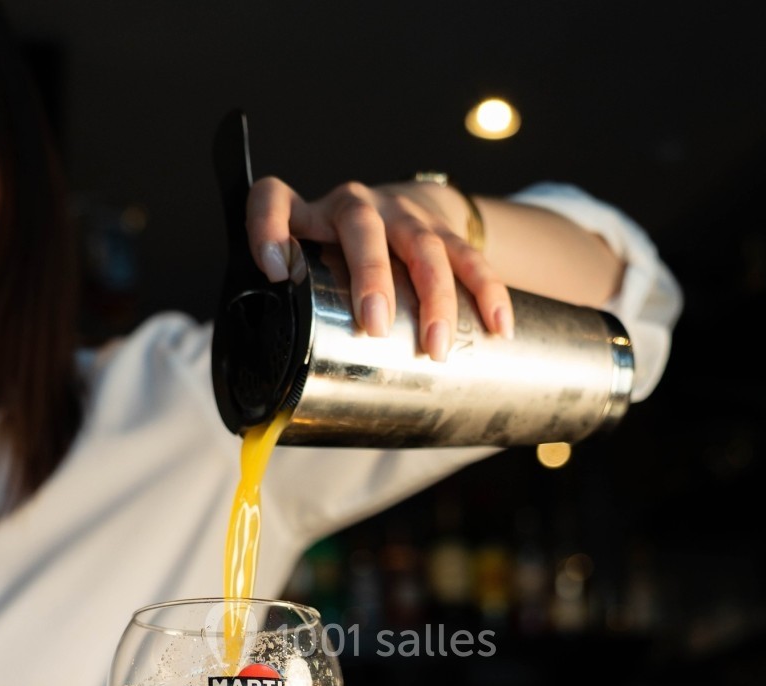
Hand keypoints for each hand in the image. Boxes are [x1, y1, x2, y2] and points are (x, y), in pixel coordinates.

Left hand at [246, 177, 513, 361]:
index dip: (267, 228)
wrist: (397, 211)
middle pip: (363, 227)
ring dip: (434, 298)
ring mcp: (402, 216)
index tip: (274, 268)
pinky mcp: (444, 231)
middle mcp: (354, 205)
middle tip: (375, 325)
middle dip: (371, 276)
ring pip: (422, 246)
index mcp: (308, 215)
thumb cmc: (339, 263)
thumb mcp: (309, 276)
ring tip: (436, 349)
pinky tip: (498, 328)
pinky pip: (470, 258)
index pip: (274, 199)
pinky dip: (488, 293)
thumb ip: (293, 316)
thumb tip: (274, 407)